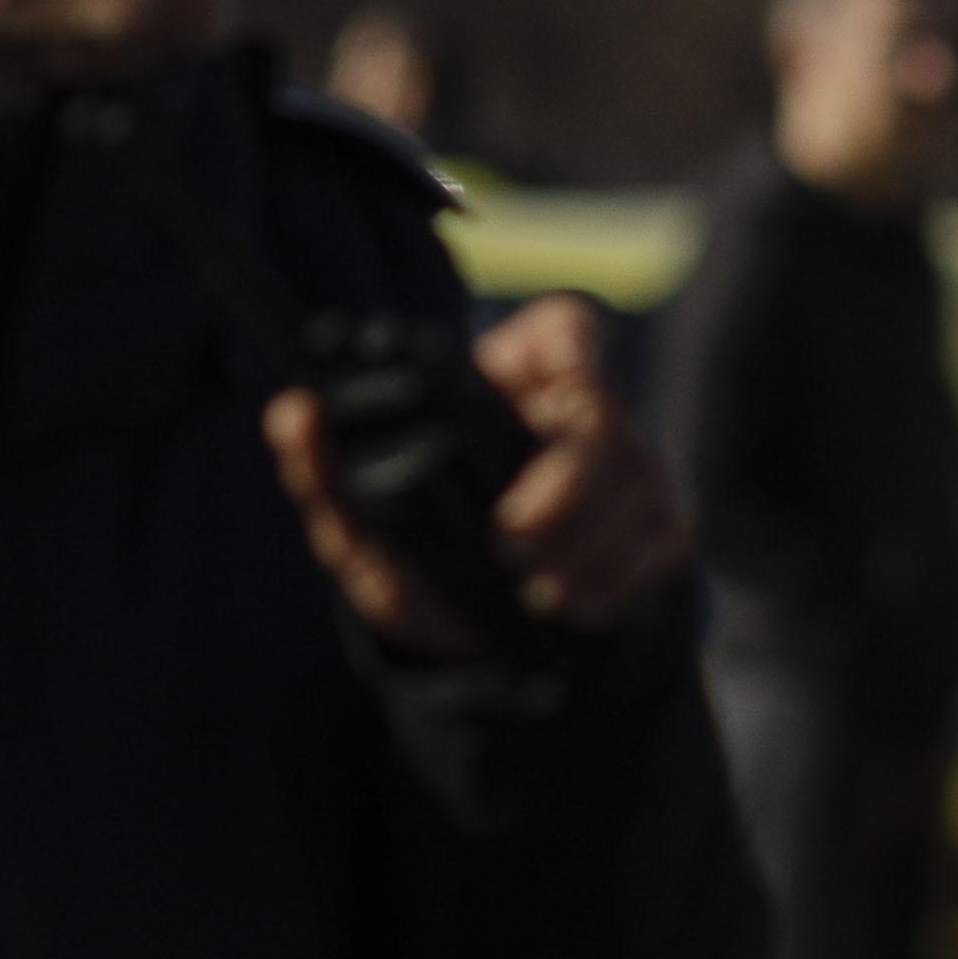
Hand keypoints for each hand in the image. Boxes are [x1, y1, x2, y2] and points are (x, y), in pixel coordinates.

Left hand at [264, 295, 687, 654]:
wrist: (476, 626)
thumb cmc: (418, 552)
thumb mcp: (360, 528)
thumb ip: (322, 475)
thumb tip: (294, 414)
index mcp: (512, 383)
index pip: (568, 332)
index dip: (571, 355)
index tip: (548, 393)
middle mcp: (584, 414)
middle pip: (606, 422)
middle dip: (566, 489)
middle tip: (513, 540)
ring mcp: (633, 467)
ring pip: (640, 484)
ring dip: (591, 546)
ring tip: (540, 592)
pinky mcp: (663, 522)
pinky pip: (662, 539)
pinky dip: (618, 579)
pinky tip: (578, 604)